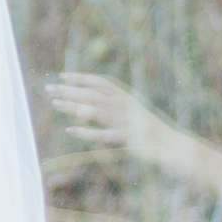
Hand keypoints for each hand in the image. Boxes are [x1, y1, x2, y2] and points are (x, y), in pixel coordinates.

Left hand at [45, 71, 162, 156]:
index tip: (62, 75)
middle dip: (69, 90)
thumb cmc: (151, 130)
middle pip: (92, 94)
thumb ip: (117, 105)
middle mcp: (124, 105)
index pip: (100, 82)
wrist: (173, 145)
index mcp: (126, 97)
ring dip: (72, 107)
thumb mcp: (134, 111)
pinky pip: (102, 135)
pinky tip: (71, 130)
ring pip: (94, 111)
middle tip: (48, 89)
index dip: (80, 77)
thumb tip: (94, 100)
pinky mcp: (127, 138)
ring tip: (55, 104)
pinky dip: (86, 132)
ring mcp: (125, 121)